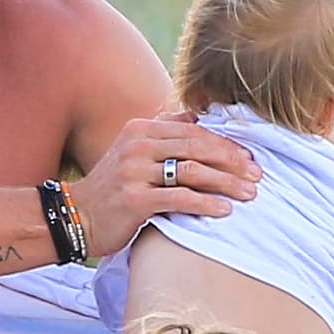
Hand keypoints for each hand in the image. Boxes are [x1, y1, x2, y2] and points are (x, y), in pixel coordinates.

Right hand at [72, 116, 260, 256]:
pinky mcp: (134, 200)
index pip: (193, 131)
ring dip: (226, 183)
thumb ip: (163, 133)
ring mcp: (134, 173)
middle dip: (232, 161)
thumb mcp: (132, 150)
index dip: (225, 143)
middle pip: (196, 148)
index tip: (249, 157)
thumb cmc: (111, 188)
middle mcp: (137, 146)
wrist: (75, 216)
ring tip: (249, 193)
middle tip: (257, 175)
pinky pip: (179, 199)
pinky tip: (224, 210)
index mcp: (140, 129)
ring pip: (192, 172)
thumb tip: (198, 116)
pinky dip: (205, 204)